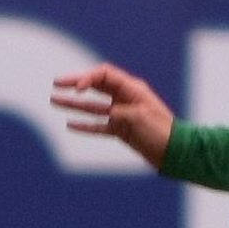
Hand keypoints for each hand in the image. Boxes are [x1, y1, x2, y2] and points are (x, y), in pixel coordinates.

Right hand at [50, 63, 173, 167]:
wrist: (175, 152)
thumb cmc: (161, 131)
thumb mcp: (139, 117)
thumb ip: (119, 111)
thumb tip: (106, 113)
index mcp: (132, 88)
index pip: (104, 75)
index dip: (88, 78)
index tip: (77, 89)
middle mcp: (125, 98)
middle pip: (96, 86)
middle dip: (75, 84)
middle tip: (56, 83)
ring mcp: (122, 114)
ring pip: (93, 106)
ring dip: (74, 104)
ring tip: (54, 101)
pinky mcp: (121, 130)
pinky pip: (99, 125)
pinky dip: (85, 125)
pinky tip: (70, 125)